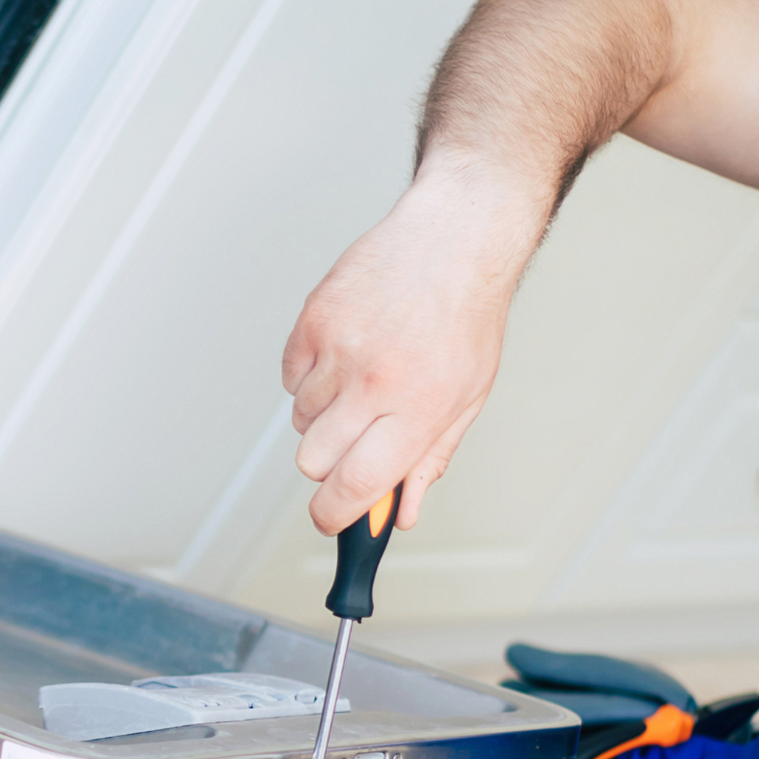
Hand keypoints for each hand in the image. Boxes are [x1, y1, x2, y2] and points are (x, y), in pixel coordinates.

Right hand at [281, 162, 545, 534]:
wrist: (453, 238)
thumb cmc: (467, 315)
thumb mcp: (467, 398)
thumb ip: (430, 460)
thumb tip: (403, 512)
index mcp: (417, 408)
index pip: (356, 486)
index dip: (336, 516)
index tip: (331, 520)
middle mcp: (374, 382)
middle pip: (313, 462)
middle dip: (331, 465)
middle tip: (359, 441)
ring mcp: (338, 349)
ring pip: (301, 421)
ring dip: (326, 417)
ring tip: (366, 379)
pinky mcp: (313, 320)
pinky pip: (291, 379)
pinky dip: (311, 378)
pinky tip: (348, 353)